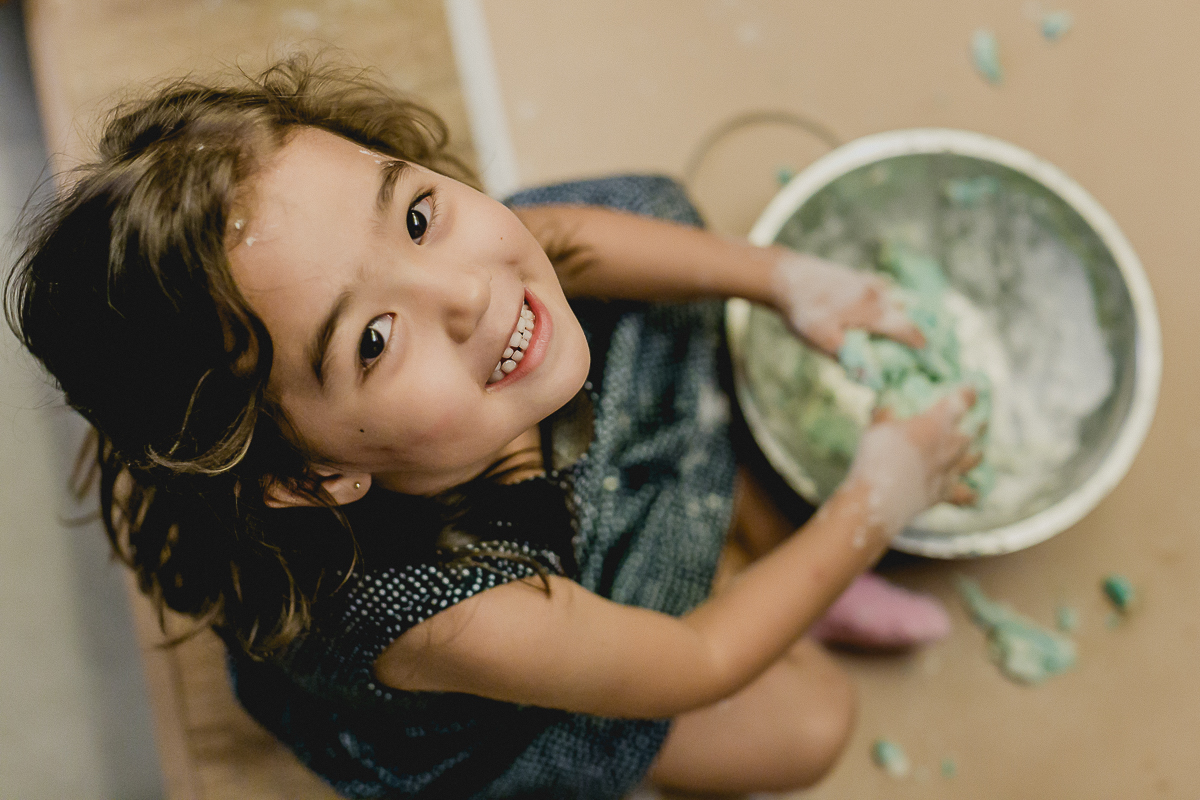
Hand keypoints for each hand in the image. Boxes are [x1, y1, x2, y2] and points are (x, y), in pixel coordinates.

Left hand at [770, 251, 924, 356]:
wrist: (785, 277)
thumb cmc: (805, 311)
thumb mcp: (823, 340)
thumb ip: (849, 359)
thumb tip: (872, 380)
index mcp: (875, 311)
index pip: (909, 330)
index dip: (923, 346)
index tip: (933, 358)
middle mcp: (879, 294)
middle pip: (908, 314)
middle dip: (918, 331)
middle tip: (927, 349)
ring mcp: (870, 282)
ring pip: (898, 300)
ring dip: (906, 315)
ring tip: (911, 334)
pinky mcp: (860, 278)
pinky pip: (886, 293)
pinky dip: (892, 305)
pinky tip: (889, 313)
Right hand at [843, 387, 979, 537]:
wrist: (881, 496)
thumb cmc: (878, 455)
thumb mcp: (876, 427)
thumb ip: (884, 415)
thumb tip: (884, 405)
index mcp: (936, 423)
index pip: (960, 403)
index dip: (968, 394)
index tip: (972, 389)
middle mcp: (949, 446)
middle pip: (971, 433)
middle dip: (977, 426)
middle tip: (981, 422)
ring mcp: (949, 471)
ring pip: (971, 461)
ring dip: (976, 455)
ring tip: (979, 452)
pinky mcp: (944, 493)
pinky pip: (963, 494)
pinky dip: (969, 494)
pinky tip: (975, 495)